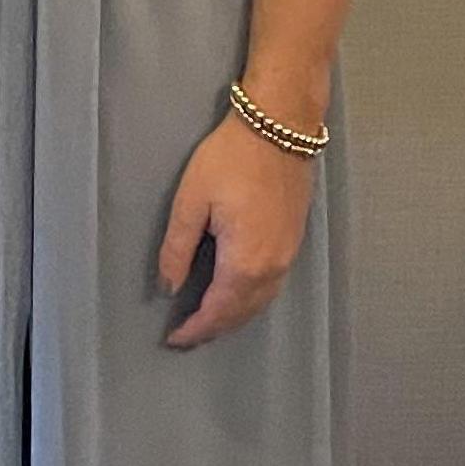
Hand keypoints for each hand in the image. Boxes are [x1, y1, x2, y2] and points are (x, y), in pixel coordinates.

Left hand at [156, 113, 314, 347]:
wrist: (280, 126)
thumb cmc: (230, 157)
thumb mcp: (192, 199)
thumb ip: (177, 248)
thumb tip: (169, 287)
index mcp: (244, 262)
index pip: (217, 311)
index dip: (194, 329)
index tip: (173, 339)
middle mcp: (272, 268)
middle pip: (241, 314)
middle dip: (214, 329)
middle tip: (188, 335)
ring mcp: (288, 255)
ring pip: (260, 303)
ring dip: (234, 317)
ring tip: (208, 320)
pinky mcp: (295, 241)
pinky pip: (272, 287)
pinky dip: (252, 300)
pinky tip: (238, 294)